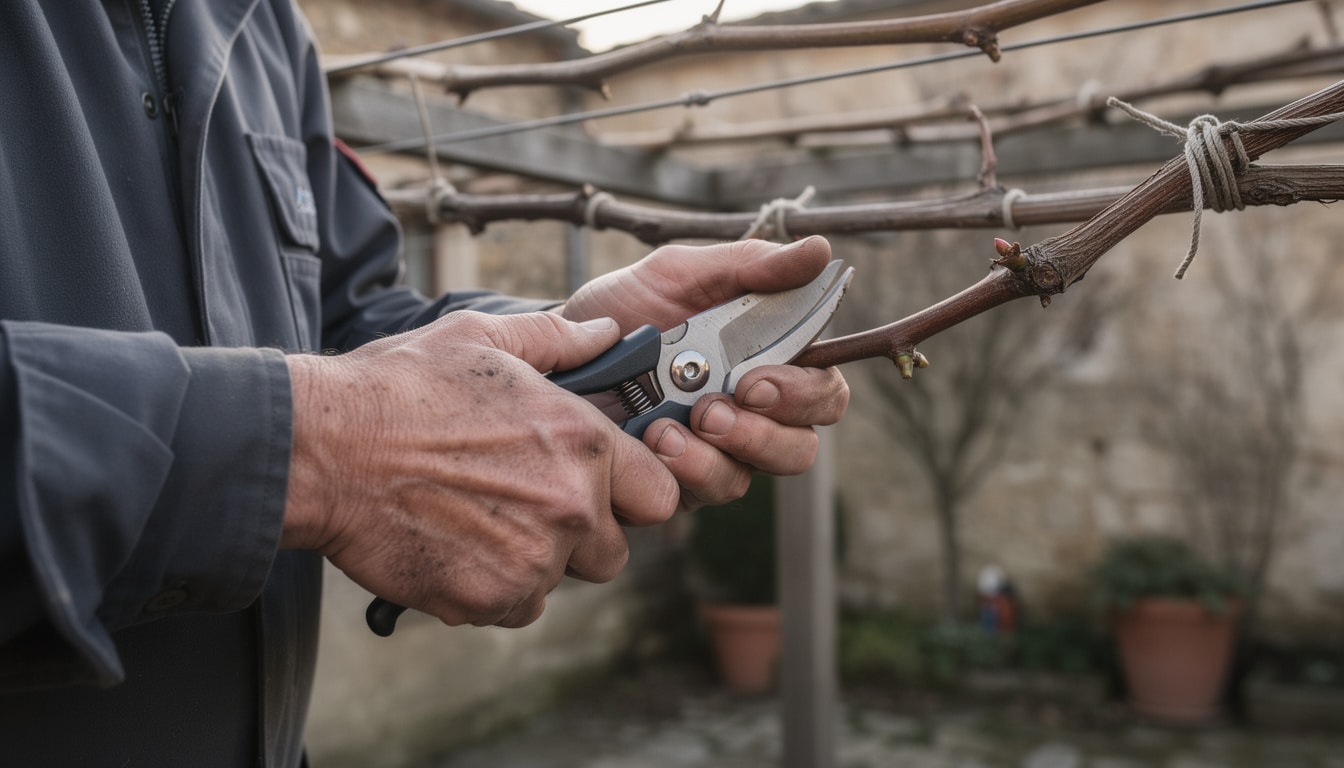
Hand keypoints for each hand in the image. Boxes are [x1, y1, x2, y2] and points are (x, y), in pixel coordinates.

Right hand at [281, 311, 678, 627]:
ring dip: (530, 562)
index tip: (601, 487)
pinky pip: (513, 607)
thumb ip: (559, 341)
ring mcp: (530, 560)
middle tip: (525, 506)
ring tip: (476, 518)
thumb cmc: (399, 386)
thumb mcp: (483, 338)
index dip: (631, 492)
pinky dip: (490, 589)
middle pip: (614, 551)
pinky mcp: (486, 599)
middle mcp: (570, 506)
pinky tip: (453, 545)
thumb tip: (607, 332)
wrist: (323, 449)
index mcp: (582, 442)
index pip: (660, 495)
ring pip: (558, 582)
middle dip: (580, 537)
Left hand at [558, 236, 849, 510]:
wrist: (557, 348)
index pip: (823, 393)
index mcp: (767, 366)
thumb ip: (749, 265)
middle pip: (799, 449)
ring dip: (714, 455)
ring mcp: (712, 455)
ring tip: (667, 427)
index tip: (757, 380)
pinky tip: (649, 443)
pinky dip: (677, 471)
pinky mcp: (672, 484)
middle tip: (713, 409)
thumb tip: (819, 249)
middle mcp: (750, 418)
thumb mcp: (681, 274)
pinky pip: (693, 495)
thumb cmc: (627, 308)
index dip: (804, 393)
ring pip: (746, 478)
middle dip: (763, 434)